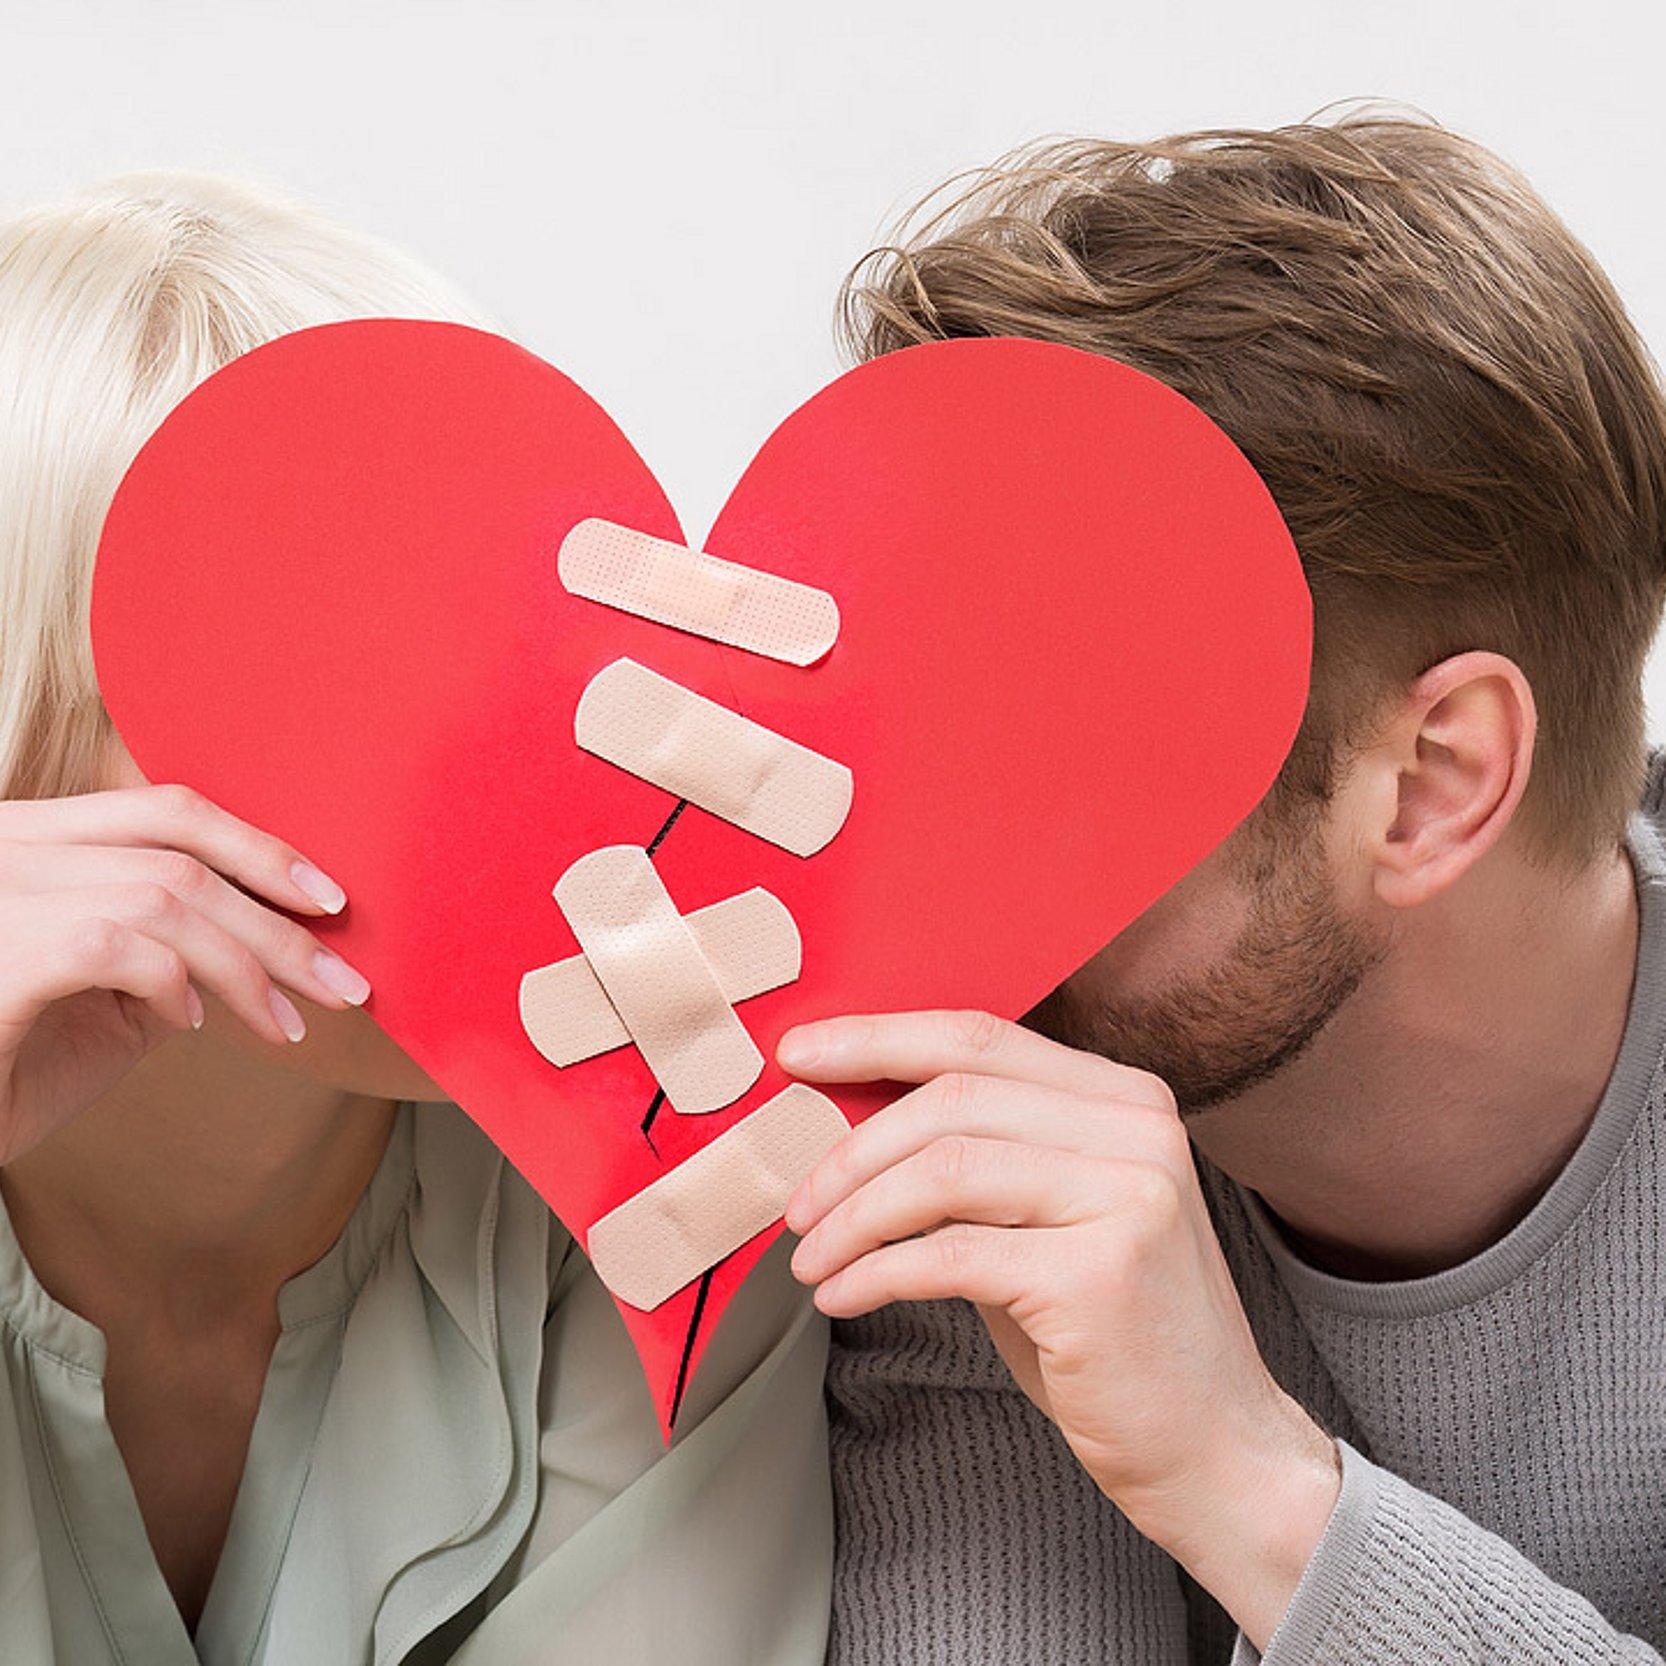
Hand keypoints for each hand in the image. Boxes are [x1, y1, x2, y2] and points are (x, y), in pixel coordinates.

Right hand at [0, 784, 370, 1165]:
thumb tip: (272, 944)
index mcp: (37, 838)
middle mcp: (11, 844)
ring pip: (163, 898)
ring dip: (246, 967)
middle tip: (344, 984)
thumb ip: (175, 956)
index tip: (331, 901)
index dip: (260, 848)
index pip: (167, 810)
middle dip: (279, 924)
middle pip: (181, 856)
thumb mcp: (109, 1001)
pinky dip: (172, 982)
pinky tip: (188, 1023)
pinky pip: (113, 945)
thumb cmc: (12, 1062)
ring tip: (284, 1024)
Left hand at [779, 1009, 1340, 1648]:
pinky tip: (842, 1295)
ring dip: (852, 1216)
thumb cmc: (1114, 1337)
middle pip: (950, 1097)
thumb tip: (848, 1127)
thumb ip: (978, 1163)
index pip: (977, 1038)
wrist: (1219, 1451)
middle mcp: (1136, 1129)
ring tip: (810, 1258)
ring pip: (941, 1170)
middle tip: (795, 1202)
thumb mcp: (1048, 1221)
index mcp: (1123, 1098)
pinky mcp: (1100, 1273)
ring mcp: (1127, 1195)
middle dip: (850, 1148)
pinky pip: (947, 1254)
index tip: (797, 1056)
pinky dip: (875, 1272)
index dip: (876, 1038)